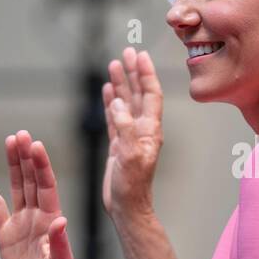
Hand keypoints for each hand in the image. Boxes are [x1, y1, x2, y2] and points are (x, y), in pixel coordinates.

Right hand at [0, 130, 76, 258]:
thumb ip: (59, 244)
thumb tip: (60, 222)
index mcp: (52, 219)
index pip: (47, 186)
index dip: (41, 166)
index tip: (36, 145)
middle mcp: (38, 216)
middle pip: (31, 180)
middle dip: (27, 157)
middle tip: (21, 134)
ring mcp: (21, 222)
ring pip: (16, 187)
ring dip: (14, 165)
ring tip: (10, 140)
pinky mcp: (5, 233)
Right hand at [102, 47, 164, 218]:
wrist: (127, 207)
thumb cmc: (132, 186)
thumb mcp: (130, 156)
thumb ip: (126, 129)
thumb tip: (118, 104)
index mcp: (150, 130)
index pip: (151, 94)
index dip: (146, 74)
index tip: (140, 55)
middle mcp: (143, 130)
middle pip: (139, 94)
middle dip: (134, 72)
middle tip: (127, 52)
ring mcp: (130, 136)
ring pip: (126, 103)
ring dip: (121, 84)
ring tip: (114, 65)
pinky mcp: (119, 144)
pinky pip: (114, 117)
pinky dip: (111, 102)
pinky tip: (107, 91)